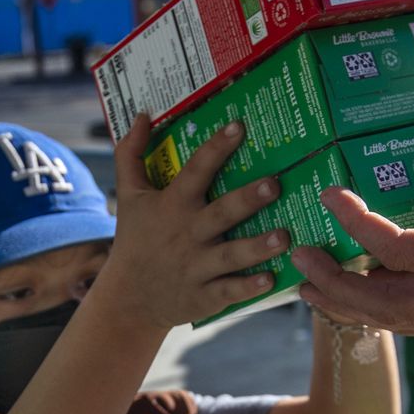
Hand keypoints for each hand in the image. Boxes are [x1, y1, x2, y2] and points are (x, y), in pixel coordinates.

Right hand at [92, 114, 285, 328]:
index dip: (216, 148)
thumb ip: (131, 154)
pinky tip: (271, 278)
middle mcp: (187, 233)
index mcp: (172, 204)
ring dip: (258, 246)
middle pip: (222, 213)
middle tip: (275, 184)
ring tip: (284, 236)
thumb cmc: (135, 239)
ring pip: (232, 255)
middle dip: (249, 199)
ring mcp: (197, 267)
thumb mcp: (129, 196)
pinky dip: (248, 287)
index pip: (196, 170)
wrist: (129, 297)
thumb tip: (141, 116)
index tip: (238, 127)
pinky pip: (229, 291)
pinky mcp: (204, 296)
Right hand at [292, 122, 413, 334]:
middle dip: (345, 301)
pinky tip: (338, 199)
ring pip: (385, 299)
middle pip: (395, 316)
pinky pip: (397, 251)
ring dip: (338, 280)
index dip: (384, 294)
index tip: (349, 274)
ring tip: (301, 250)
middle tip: (306, 276)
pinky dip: (362, 227)